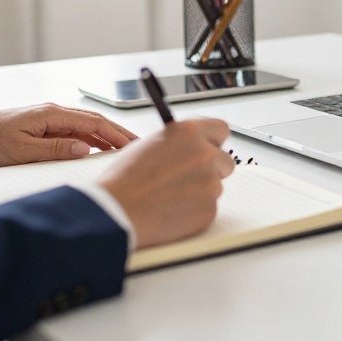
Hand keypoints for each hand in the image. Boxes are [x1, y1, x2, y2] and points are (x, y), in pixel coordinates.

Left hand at [0, 103, 137, 166]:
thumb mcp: (21, 150)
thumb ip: (54, 149)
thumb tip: (84, 149)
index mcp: (51, 114)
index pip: (93, 123)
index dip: (115, 134)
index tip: (132, 145)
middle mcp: (53, 112)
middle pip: (95, 121)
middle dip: (117, 133)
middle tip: (137, 146)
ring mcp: (49, 118)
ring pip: (86, 126)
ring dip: (105, 136)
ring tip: (122, 149)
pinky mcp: (43, 126)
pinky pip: (74, 131)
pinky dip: (90, 139)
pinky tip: (96, 149)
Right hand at [99, 118, 234, 248]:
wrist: (117, 210)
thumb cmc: (124, 179)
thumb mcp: (150, 143)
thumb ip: (178, 142)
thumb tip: (190, 146)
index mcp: (189, 132)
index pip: (221, 129)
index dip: (213, 140)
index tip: (209, 147)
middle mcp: (205, 154)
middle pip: (224, 160)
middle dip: (211, 168)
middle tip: (189, 176)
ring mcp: (210, 183)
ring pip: (216, 185)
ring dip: (201, 190)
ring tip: (171, 195)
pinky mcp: (209, 209)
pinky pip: (209, 207)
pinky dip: (195, 210)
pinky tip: (172, 209)